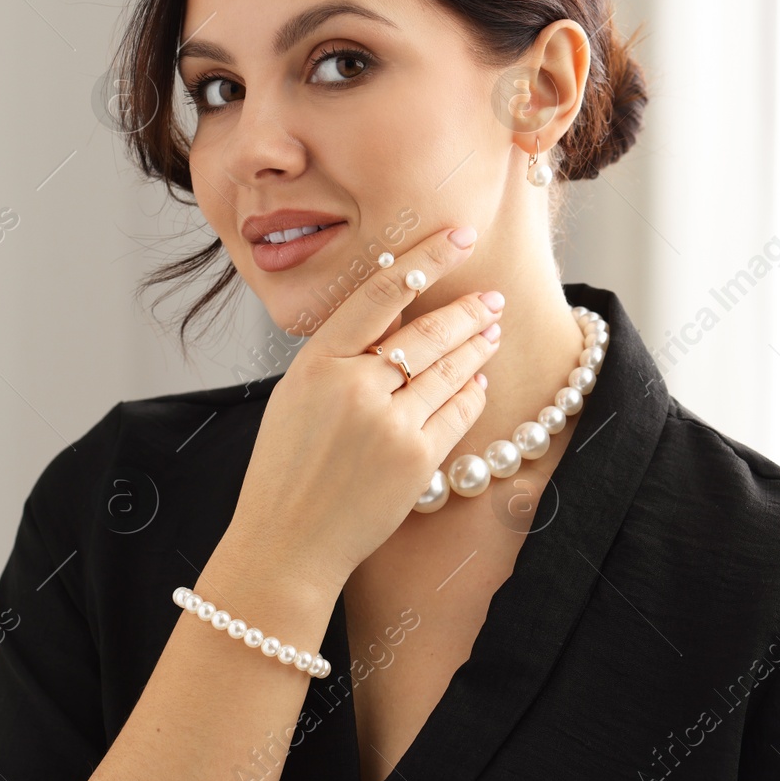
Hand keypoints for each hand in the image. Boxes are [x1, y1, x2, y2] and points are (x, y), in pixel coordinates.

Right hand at [227, 224, 503, 591]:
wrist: (287, 543)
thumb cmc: (286, 468)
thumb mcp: (297, 396)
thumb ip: (341, 355)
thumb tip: (396, 315)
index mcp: (317, 362)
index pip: (381, 293)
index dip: (426, 260)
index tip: (456, 237)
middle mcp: (354, 387)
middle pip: (428, 331)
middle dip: (468, 311)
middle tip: (492, 298)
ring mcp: (389, 424)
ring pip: (450, 369)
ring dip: (477, 346)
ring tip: (492, 331)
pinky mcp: (417, 459)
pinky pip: (458, 412)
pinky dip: (473, 392)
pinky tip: (479, 380)